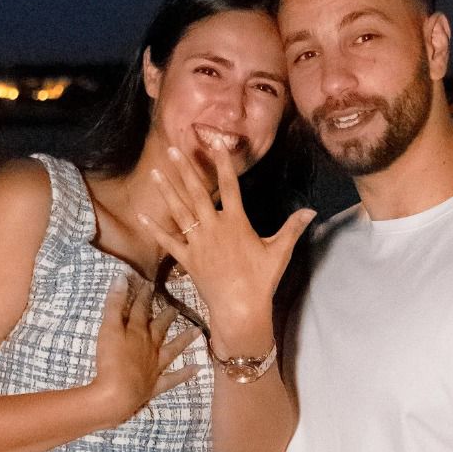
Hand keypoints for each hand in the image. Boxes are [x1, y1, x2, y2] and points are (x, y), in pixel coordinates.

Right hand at [91, 275, 199, 426]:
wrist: (118, 393)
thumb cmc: (110, 360)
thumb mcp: (108, 329)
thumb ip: (114, 304)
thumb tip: (121, 277)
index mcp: (137, 332)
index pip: (140, 309)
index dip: (143, 296)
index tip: (149, 284)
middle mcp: (150, 346)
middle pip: (159, 327)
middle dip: (166, 316)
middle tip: (176, 307)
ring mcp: (155, 366)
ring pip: (173, 349)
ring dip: (184, 340)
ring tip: (197, 331)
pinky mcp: (155, 384)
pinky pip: (173, 378)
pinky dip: (185, 374)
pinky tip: (197, 369)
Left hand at [140, 144, 314, 350]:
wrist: (240, 309)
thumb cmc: (261, 280)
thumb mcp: (279, 252)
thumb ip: (293, 228)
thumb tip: (311, 211)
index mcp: (236, 222)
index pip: (230, 185)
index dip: (223, 162)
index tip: (216, 143)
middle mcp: (214, 228)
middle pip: (196, 192)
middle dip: (184, 169)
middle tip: (172, 148)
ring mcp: (197, 243)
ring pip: (179, 211)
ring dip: (166, 190)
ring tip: (155, 171)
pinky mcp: (187, 259)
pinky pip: (167, 241)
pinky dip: (154, 228)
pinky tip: (141, 214)